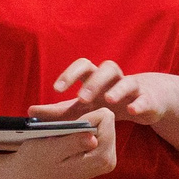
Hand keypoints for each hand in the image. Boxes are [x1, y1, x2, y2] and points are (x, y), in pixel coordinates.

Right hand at [0, 107, 117, 178]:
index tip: (68, 128)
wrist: (29, 176)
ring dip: (81, 125)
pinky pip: (96, 130)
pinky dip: (81, 130)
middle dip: (84, 120)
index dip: (84, 117)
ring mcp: (107, 158)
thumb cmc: (36, 161)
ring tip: (63, 139)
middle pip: (106, 119)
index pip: (105, 118)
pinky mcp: (101, 155)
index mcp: (101, 158)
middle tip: (63, 134)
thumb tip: (93, 138)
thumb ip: (73, 143)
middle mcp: (109, 159)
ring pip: (101, 123)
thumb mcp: (51, 150)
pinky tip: (67, 142)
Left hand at [34, 59, 174, 129]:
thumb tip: (30, 111)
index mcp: (96, 78)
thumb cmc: (108, 103)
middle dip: (93, 82)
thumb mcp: (83, 108)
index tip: (56, 89)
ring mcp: (133, 88)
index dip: (69, 74)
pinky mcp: (148, 100)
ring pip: (127, 80)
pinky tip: (133, 111)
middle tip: (82, 98)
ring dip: (117, 88)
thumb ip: (58, 112)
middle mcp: (114, 79)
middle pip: (106, 68)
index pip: (82, 67)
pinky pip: (146, 98)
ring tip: (108, 100)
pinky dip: (140, 103)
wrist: (145, 102)